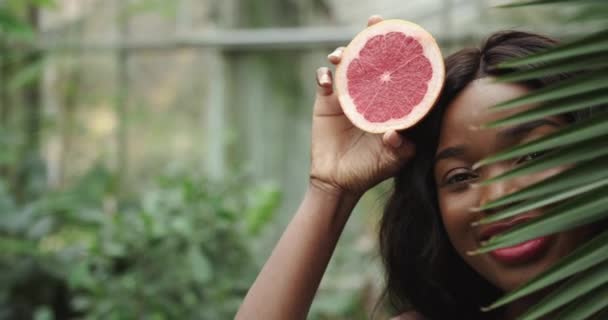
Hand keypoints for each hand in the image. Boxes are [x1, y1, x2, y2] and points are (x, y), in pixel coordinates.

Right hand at [309, 15, 415, 196]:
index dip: (402, 50)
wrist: (339, 181)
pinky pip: (323, 80)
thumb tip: (393, 132)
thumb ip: (400, 148)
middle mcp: (371, 93)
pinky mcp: (326, 101)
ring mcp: (347, 95)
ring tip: (342, 55)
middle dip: (373, 36)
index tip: (407, 34)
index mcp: (390, 102)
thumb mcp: (393, 161)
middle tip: (374, 21)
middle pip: (372, 57)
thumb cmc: (370, 169)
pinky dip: (324, 75)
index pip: (398, 70)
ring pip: (347, 64)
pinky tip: (326, 80)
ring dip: (345, 53)